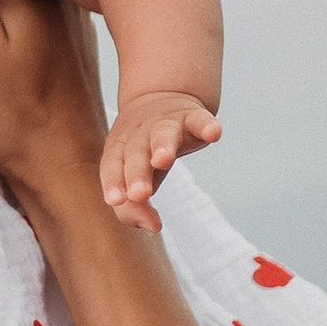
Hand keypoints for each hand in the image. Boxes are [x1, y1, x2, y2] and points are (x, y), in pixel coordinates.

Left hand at [101, 88, 220, 234]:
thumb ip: (132, 209)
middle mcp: (140, 133)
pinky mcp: (193, 116)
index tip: (116, 200)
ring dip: (162, 146)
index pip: (112, 165)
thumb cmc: (143, 150)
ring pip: (162, 133)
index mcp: (120, 148)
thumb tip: (154, 228)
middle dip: (136, 172)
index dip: (113, 182)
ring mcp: (167, 123)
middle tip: (139, 194)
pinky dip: (206, 125)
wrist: (163, 97)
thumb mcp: (132, 177)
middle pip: (135, 152)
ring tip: (163, 160)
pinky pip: (199, 120)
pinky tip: (214, 133)